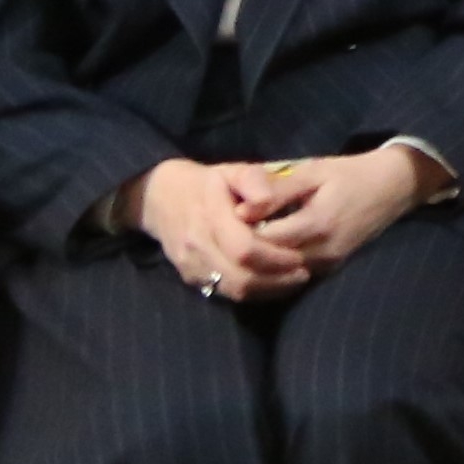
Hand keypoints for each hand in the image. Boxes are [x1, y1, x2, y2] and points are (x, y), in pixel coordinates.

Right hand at [134, 156, 312, 297]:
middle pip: (241, 276)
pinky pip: (224, 293)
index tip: (300, 256)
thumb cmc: (206, 183)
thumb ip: (254, 181)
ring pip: (233, 290)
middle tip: (304, 273)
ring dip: (267, 290)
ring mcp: (192, 265)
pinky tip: (271, 284)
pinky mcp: (191, 278)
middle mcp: (198, 246)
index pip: (245, 248)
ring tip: (292, 281)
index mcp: (210, 216)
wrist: (160, 198)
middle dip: (277, 279)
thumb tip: (268, 202)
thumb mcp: (232, 171)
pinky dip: (251, 293)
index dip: (275, 257)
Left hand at [232, 146, 439, 270]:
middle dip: (244, 250)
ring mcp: (329, 263)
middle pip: (268, 263)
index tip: (222, 217)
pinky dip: (276, 265)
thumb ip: (277, 191)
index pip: (263, 241)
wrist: (394, 187)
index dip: (238, 232)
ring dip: (259, 260)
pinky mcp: (332, 267)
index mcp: (317, 223)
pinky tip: (264, 250)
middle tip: (225, 233)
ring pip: (280, 274)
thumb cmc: (351, 173)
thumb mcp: (313, 172)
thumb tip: (240, 210)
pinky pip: (294, 274)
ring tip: (240, 242)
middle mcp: (323, 251)